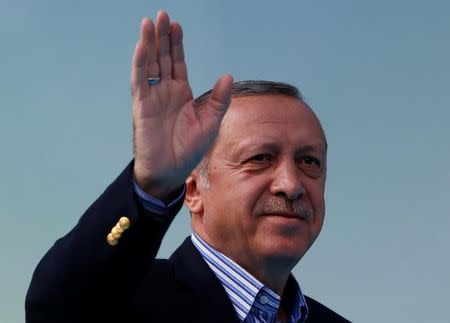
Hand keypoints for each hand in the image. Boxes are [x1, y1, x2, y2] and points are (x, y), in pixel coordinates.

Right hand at [131, 11, 232, 199]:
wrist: (171, 172)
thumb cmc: (189, 150)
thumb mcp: (211, 124)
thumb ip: (219, 100)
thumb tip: (228, 75)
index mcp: (182, 94)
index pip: (178, 63)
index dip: (177, 44)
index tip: (177, 25)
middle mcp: (165, 92)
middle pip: (162, 58)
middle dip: (162, 36)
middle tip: (162, 15)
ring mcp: (152, 98)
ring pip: (150, 64)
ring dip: (149, 44)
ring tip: (150, 23)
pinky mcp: (142, 107)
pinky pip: (140, 81)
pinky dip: (140, 64)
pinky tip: (142, 47)